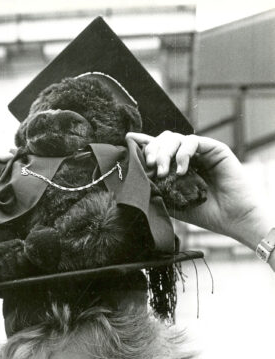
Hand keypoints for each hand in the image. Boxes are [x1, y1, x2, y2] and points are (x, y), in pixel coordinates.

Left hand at [127, 131, 274, 254]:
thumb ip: (157, 189)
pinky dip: (183, 153)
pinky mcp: (214, 148)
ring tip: (163, 172)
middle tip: (149, 167)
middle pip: (163, 140)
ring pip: (175, 138)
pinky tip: (181, 170)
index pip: (157, 149)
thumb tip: (136, 180)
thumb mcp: (173, 202)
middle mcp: (187, 156)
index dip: (143, 143)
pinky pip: (192, 141)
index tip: (129, 140)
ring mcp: (201, 151)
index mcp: (176, 166)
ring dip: (164, 152)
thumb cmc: (205, 213)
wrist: (232, 218)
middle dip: (152, 150)